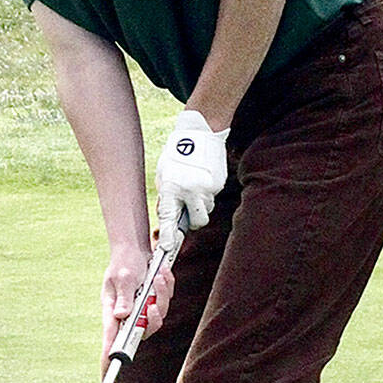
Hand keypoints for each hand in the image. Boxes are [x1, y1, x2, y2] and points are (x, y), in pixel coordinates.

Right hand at [100, 244, 173, 377]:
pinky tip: (162, 272)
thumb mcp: (123, 277)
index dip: (110, 352)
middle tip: (152, 304)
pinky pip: (165, 301)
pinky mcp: (153, 299)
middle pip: (142, 330)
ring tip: (159, 276)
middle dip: (152, 317)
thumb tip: (121, 316)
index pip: (111, 335)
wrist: (135, 247)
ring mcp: (141, 307)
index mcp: (112, 309)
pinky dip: (167, 287)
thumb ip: (124, 296)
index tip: (108, 368)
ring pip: (158, 315)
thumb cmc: (124, 261)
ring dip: (162, 295)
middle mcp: (127, 312)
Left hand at [155, 110, 228, 250]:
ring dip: (200, 204)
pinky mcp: (218, 183)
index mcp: (172, 188)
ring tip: (194, 186)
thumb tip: (168, 214)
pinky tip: (202, 178)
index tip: (166, 248)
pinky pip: (212, 197)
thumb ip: (166, 195)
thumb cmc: (176, 153)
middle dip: (193, 221)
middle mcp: (191, 191)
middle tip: (187, 210)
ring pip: (206, 209)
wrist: (199, 133)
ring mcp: (207, 188)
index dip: (168, 236)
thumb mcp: (164, 174)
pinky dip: (207, 193)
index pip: (169, 219)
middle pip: (197, 222)